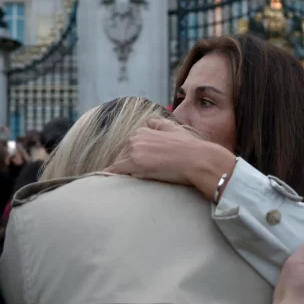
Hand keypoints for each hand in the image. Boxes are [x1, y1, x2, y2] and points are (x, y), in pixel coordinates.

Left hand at [106, 118, 236, 197]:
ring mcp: (134, 150)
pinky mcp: (134, 164)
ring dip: (120, 172)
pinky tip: (105, 182)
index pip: (131, 145)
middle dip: (126, 164)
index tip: (137, 166)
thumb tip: (150, 121)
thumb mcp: (175, 129)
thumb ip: (160, 124)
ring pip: (119, 163)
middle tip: (134, 177)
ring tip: (120, 183)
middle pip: (123, 154)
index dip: (133, 157)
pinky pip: (115, 171)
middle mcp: (137, 138)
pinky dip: (109, 176)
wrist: (198, 159)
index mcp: (145, 130)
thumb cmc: (191, 148)